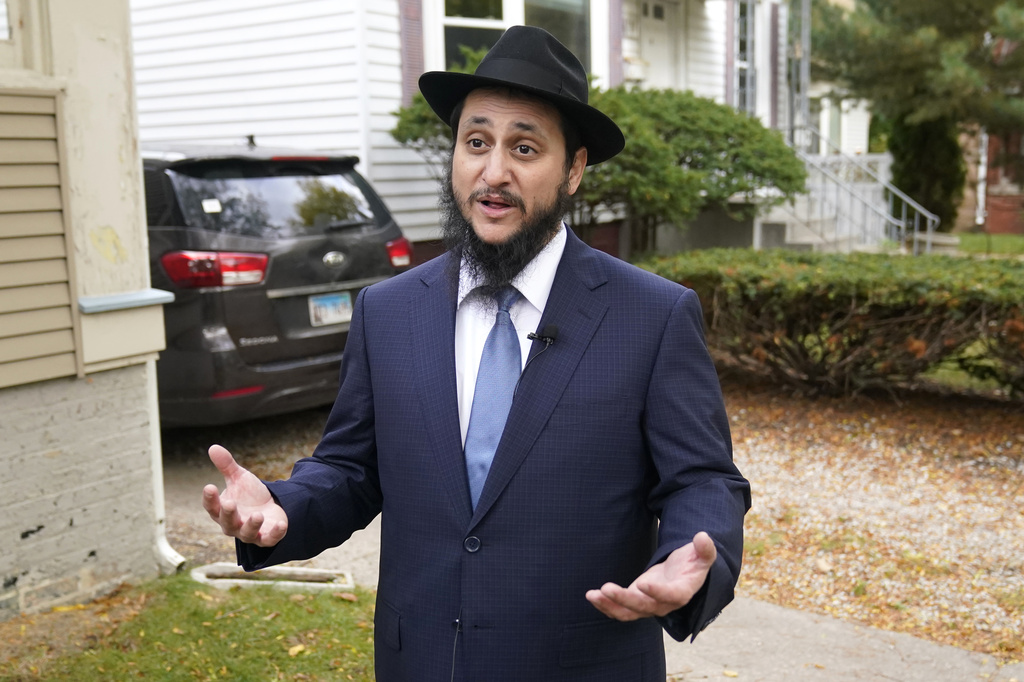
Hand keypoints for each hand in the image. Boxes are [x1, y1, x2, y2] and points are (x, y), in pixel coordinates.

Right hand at [202, 444, 287, 547]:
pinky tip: (281, 523)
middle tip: (229, 503)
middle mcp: (233, 525)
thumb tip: (213, 447)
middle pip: (227, 523)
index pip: (211, 507)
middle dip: (228, 513)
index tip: (209, 486)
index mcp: (222, 511)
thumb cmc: (249, 494)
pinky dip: (275, 533)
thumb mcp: (239, 477)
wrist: (271, 505)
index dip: (209, 499)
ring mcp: (250, 533)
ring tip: (257, 514)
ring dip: (251, 525)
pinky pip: (270, 539)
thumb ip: (227, 466)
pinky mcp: (267, 537)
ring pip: (247, 533)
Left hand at [586, 531, 716, 620]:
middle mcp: (664, 604)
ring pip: (628, 613)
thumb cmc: (693, 563)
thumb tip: (703, 537)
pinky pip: (620, 610)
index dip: (657, 592)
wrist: (684, 575)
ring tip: (592, 595)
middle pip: (643, 607)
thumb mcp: (702, 555)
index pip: (670, 596)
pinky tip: (592, 596)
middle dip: (624, 599)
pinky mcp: (636, 602)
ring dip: (609, 606)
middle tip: (606, 587)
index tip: (643, 583)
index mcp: (681, 592)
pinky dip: (606, 606)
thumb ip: (704, 549)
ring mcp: (648, 605)